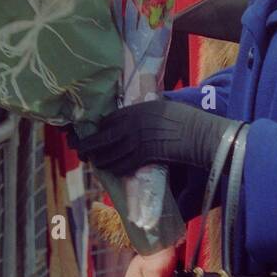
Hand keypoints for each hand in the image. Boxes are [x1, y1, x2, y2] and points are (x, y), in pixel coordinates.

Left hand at [69, 100, 233, 176]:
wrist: (197, 133)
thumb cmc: (185, 118)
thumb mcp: (162, 107)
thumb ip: (147, 111)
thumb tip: (142, 113)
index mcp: (135, 110)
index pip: (108, 120)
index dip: (97, 128)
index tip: (90, 132)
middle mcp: (131, 125)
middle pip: (101, 138)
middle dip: (87, 145)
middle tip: (79, 149)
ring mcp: (136, 142)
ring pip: (108, 154)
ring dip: (98, 159)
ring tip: (92, 161)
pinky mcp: (143, 157)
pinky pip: (122, 165)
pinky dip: (114, 168)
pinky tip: (111, 169)